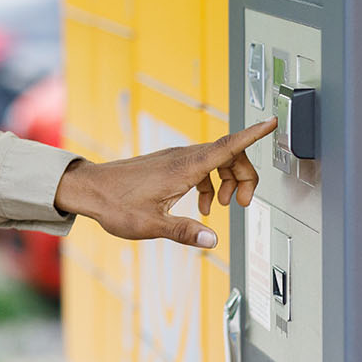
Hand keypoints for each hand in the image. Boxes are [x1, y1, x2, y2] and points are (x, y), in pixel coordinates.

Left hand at [53, 117, 276, 248]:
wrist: (88, 190)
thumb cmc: (115, 205)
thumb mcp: (151, 225)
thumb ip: (185, 232)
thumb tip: (214, 240)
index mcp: (184, 167)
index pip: (227, 145)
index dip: (253, 134)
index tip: (272, 122)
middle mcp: (182, 157)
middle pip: (229, 153)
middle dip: (244, 176)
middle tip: (242, 203)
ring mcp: (175, 158)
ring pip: (215, 159)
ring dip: (227, 180)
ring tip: (221, 207)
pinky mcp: (168, 164)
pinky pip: (201, 166)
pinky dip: (210, 183)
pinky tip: (202, 207)